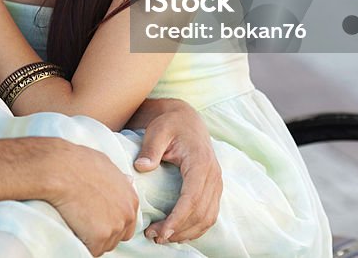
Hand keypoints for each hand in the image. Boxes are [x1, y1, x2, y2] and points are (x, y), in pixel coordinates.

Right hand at [48, 142, 137, 255]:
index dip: (109, 221)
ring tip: (76, 221)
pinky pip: (90, 250)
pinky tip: (72, 228)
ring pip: (103, 245)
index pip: (126, 222)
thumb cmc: (78, 163)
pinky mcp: (99, 238)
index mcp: (130, 198)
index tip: (95, 217)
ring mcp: (115, 227)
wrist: (61, 169)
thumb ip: (119, 178)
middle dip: (102, 232)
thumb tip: (128, 179)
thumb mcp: (105, 164)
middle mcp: (127, 214)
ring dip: (90, 238)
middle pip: (117, 236)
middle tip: (84, 220)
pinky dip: (80, 243)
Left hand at [135, 102, 220, 243]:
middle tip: (155, 237)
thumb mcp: (157, 131)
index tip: (162, 232)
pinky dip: (196, 228)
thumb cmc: (170, 124)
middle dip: (179, 229)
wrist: (186, 119)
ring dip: (187, 232)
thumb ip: (150, 149)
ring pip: (207, 217)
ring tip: (163, 237)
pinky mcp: (213, 188)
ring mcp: (216, 182)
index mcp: (201, 162)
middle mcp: (213, 175)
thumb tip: (142, 167)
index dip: (178, 218)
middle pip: (201, 213)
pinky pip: (209, 214)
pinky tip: (178, 232)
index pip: (192, 198)